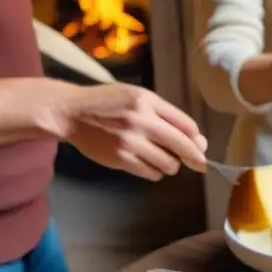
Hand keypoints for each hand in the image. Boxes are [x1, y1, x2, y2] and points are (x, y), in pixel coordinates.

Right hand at [53, 83, 208, 181]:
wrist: (72, 113)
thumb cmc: (109, 103)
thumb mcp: (137, 97)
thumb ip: (166, 115)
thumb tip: (197, 141)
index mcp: (147, 101)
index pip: (187, 125)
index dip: (197, 140)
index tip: (199, 147)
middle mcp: (140, 120)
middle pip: (182, 146)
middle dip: (194, 158)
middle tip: (199, 164)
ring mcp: (130, 141)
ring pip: (169, 164)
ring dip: (170, 165)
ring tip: (160, 158)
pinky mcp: (121, 158)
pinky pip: (152, 173)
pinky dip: (155, 172)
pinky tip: (147, 163)